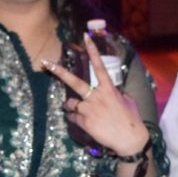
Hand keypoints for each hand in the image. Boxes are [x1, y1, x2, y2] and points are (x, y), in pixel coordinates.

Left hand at [43, 34, 148, 156]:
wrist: (129, 139)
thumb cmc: (131, 120)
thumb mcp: (127, 101)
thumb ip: (116, 94)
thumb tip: (112, 92)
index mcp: (108, 89)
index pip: (99, 66)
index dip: (92, 51)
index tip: (85, 37)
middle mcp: (97, 96)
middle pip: (75, 82)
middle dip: (59, 72)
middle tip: (46, 63)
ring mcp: (89, 109)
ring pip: (70, 104)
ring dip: (70, 106)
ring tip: (72, 109)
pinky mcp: (85, 122)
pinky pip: (73, 118)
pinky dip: (75, 119)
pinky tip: (82, 123)